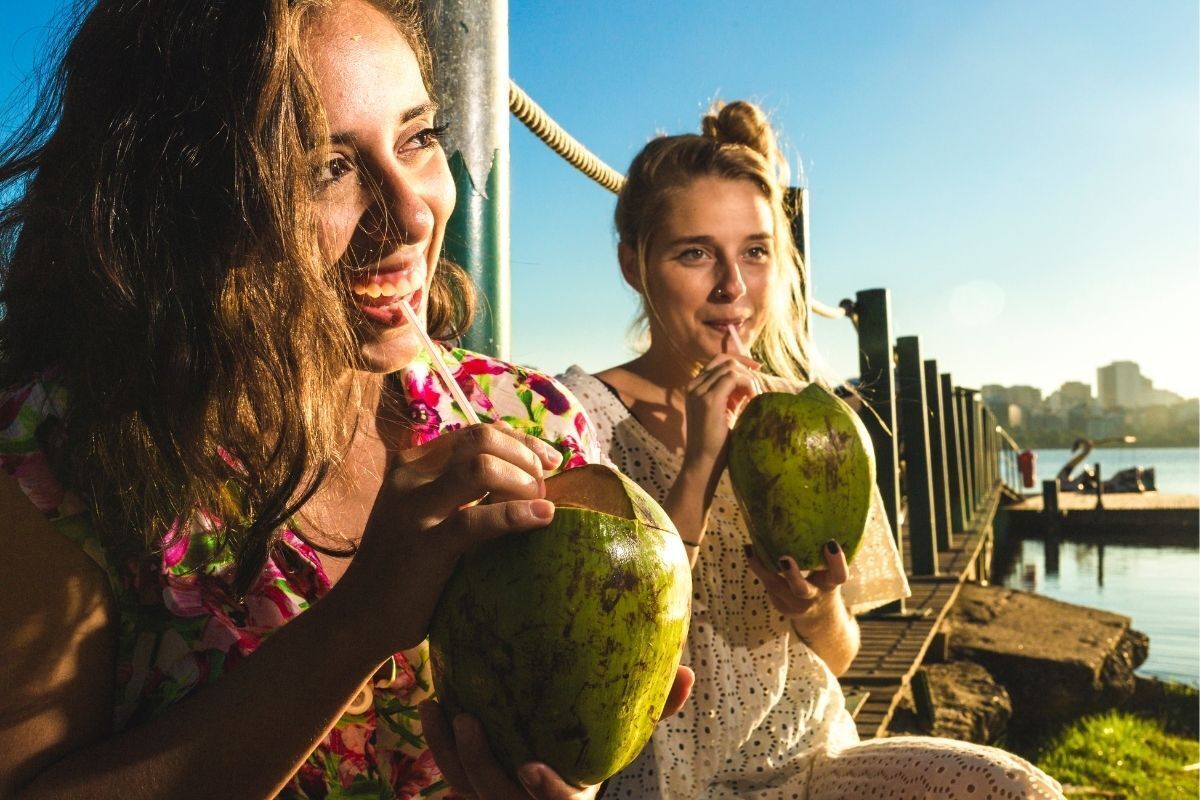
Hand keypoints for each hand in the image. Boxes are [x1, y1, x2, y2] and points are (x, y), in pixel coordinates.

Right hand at [336, 423, 563, 655]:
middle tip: (544, 486)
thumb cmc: (406, 566)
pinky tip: (542, 517)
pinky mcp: (425, 545)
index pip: (476, 433)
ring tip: (540, 503)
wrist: (361, 615)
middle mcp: (410, 478)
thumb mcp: (426, 513)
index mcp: (412, 465)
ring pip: (482, 468)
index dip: (521, 440)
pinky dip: (518, 514)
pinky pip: (478, 519)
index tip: (551, 459)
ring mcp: (415, 509)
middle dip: (525, 456)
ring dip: (522, 480)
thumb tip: (524, 475)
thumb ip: (459, 490)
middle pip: (482, 440)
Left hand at [419, 666, 694, 798]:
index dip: (545, 792)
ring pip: (466, 790)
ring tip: (437, 707)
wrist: (549, 791)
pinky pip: (452, 777)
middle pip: (497, 799)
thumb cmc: (595, 759)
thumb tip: (690, 672)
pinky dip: (440, 745)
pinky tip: (432, 706)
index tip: (529, 766)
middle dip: (478, 765)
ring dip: (448, 751)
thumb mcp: (624, 742)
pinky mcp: (475, 792)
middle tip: (466, 719)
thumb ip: (655, 712)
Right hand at [682, 353, 760, 469]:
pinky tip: (753, 400)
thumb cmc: (716, 443)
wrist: (703, 463)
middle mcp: (693, 386)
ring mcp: (698, 392)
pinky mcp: (708, 400)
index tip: (757, 369)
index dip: (739, 361)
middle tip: (760, 388)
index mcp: (695, 388)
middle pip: (725, 361)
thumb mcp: (725, 412)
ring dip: (749, 379)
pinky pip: (733, 378)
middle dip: (747, 370)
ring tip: (756, 398)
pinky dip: (748, 385)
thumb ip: (731, 396)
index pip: (718, 361)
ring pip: (730, 367)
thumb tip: (750, 381)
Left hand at [744, 539, 849, 620]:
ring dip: (762, 567)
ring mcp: (795, 604)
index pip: (838, 575)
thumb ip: (824, 554)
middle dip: (792, 575)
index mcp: (830, 584)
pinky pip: (767, 585)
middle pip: (801, 590)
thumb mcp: (830, 570)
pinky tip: (750, 550)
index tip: (830, 543)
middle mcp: (813, 596)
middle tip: (784, 559)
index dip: (836, 562)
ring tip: (752, 549)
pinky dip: (758, 566)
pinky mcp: (781, 605)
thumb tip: (813, 513)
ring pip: (776, 587)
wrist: (819, 614)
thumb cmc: (825, 580)